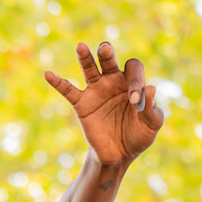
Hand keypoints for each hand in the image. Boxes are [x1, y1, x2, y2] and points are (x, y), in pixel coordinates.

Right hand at [44, 42, 163, 167]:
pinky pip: (68, 91)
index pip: (133, 70)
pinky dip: (58, 82)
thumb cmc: (138, 135)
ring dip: (85, 58)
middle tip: (105, 49)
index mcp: (132, 82)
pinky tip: (48, 74)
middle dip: (107, 54)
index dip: (135, 82)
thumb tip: (151, 88)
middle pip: (109, 60)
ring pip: (89, 69)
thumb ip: (152, 109)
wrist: (119, 155)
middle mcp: (113, 81)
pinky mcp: (82, 104)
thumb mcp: (151, 125)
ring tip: (81, 47)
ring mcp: (96, 91)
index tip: (135, 102)